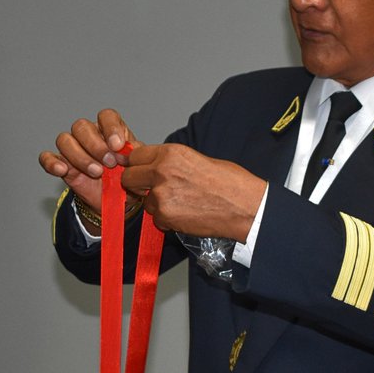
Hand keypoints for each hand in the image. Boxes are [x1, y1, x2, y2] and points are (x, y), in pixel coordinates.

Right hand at [39, 108, 136, 210]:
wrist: (115, 199)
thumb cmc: (125, 177)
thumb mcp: (135, 166)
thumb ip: (134, 155)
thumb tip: (131, 149)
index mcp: (108, 129)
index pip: (106, 116)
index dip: (111, 128)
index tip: (118, 145)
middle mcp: (88, 134)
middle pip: (81, 126)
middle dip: (95, 145)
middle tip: (109, 162)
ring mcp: (72, 148)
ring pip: (65, 140)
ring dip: (80, 156)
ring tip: (96, 172)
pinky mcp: (60, 163)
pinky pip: (47, 157)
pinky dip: (52, 162)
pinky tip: (62, 169)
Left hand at [122, 143, 264, 242]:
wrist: (245, 206)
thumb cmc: (229, 182)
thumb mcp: (196, 158)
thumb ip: (170, 161)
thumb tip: (152, 165)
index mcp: (170, 153)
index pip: (135, 157)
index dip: (137, 165)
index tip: (140, 171)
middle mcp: (162, 171)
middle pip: (129, 178)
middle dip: (137, 184)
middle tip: (152, 189)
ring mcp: (161, 195)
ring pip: (144, 201)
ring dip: (156, 204)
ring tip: (181, 203)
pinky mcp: (166, 216)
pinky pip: (156, 218)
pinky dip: (167, 219)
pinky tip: (185, 214)